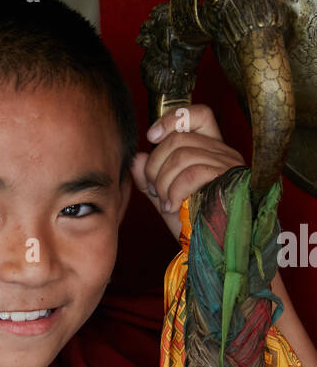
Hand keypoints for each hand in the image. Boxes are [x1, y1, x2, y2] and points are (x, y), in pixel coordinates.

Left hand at [130, 104, 244, 237]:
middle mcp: (223, 153)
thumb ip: (150, 178)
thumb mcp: (166, 197)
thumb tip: (136, 157)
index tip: (152, 137)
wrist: (215, 251)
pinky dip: (174, 191)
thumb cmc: (195, 225)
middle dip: (155, 165)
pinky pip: (192, 173)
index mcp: (212, 151)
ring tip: (165, 201)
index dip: (172, 119)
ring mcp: (228, 166)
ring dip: (163, 182)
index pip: (198, 115)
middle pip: (178, 138)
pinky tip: (173, 207)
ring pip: (181, 155)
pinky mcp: (229, 180)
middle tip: (155, 190)